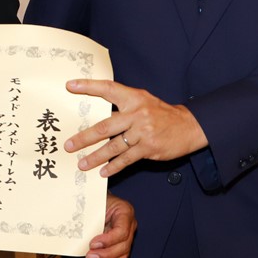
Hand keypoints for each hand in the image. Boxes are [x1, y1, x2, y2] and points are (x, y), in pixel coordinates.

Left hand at [63, 79, 207, 177]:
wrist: (188, 126)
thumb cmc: (161, 113)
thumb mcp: (143, 100)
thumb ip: (123, 103)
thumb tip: (97, 111)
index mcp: (134, 97)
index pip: (108, 89)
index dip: (89, 86)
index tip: (70, 86)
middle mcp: (137, 113)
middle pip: (105, 126)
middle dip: (84, 137)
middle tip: (69, 145)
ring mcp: (143, 131)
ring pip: (113, 146)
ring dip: (96, 157)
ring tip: (82, 163)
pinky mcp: (149, 148)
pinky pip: (126, 159)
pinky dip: (114, 166)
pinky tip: (104, 172)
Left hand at [82, 193, 135, 257]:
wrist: (99, 200)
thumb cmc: (97, 199)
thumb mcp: (94, 201)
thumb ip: (90, 212)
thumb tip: (77, 225)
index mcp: (125, 212)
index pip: (121, 232)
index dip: (107, 241)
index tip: (92, 244)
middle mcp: (130, 226)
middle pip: (123, 248)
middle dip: (104, 256)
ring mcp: (127, 238)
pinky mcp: (121, 247)